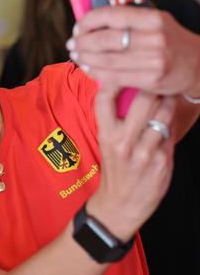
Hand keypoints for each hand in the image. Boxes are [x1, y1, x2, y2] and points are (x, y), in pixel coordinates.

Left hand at [68, 6, 199, 95]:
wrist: (198, 64)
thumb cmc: (169, 40)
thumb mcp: (154, 22)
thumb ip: (127, 20)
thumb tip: (89, 23)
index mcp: (153, 18)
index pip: (110, 15)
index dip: (87, 21)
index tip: (77, 27)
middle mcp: (154, 38)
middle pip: (105, 39)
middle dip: (82, 42)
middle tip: (72, 44)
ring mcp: (154, 60)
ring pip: (106, 59)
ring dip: (85, 58)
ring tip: (76, 55)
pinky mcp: (151, 79)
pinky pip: (114, 76)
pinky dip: (95, 72)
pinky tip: (87, 67)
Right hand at [87, 84, 174, 241]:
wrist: (120, 204)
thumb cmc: (115, 170)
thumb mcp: (106, 144)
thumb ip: (114, 120)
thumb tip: (127, 91)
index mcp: (105, 135)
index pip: (104, 99)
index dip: (113, 79)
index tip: (123, 69)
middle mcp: (122, 142)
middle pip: (141, 101)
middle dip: (152, 87)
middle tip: (158, 79)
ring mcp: (143, 152)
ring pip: (162, 115)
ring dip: (168, 102)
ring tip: (168, 95)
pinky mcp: (161, 161)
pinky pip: (171, 133)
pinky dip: (171, 124)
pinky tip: (169, 121)